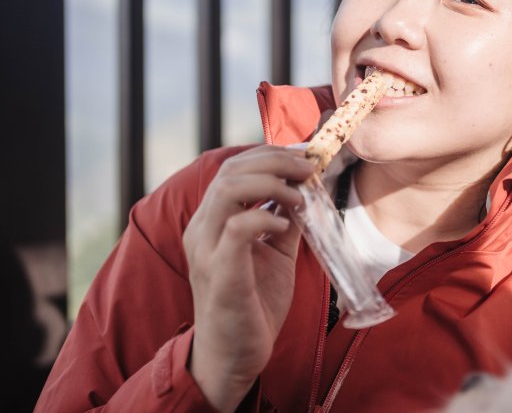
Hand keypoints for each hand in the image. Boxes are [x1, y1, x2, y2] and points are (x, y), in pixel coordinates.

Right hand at [182, 146, 313, 411]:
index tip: (304, 157)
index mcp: (211, 221)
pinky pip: (238, 228)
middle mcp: (202, 229)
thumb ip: (284, 222)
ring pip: (229, 191)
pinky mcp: (221, 273)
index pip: (232, 168)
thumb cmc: (252, 303)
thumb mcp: (275, 253)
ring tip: (300, 195)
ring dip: (271, 184)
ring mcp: (207, 250)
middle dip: (275, 162)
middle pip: (230, 171)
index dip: (269, 155)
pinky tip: (287, 225)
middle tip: (309, 168)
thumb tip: (306, 192)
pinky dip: (267, 217)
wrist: (235, 355)